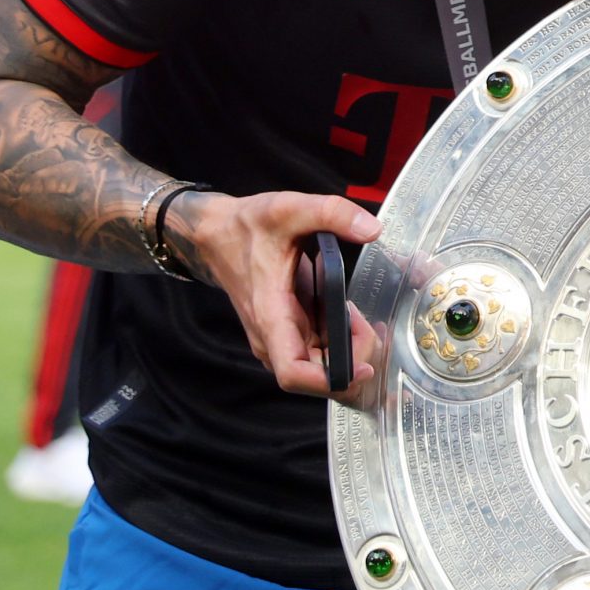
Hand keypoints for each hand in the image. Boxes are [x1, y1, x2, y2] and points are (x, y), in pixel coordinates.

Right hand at [174, 190, 381, 397]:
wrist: (217, 233)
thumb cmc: (246, 227)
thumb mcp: (287, 208)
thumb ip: (330, 213)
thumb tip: (371, 229)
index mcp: (270, 314)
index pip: (293, 373)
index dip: (328, 380)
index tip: (362, 366)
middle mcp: (273, 335)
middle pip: (316, 376)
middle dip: (353, 361)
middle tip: (370, 327)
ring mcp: (282, 335)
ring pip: (321, 366)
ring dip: (350, 352)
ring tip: (363, 318)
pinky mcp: (290, 329)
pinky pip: (320, 350)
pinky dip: (342, 342)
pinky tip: (353, 316)